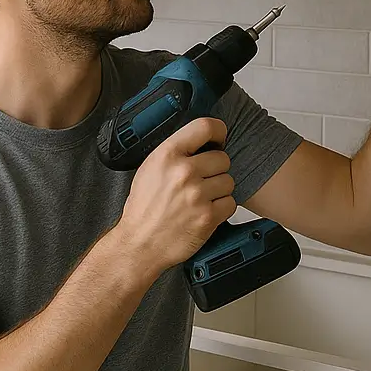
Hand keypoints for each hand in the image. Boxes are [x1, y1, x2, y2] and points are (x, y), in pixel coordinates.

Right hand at [117, 116, 235, 276]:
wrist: (140, 244)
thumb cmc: (144, 208)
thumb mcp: (150, 168)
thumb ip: (176, 151)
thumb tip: (202, 141)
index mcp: (167, 155)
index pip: (205, 127)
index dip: (218, 132)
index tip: (219, 139)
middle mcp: (183, 172)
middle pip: (223, 158)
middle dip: (216, 169)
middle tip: (203, 180)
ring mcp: (197, 195)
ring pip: (229, 181)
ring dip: (219, 190)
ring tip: (201, 198)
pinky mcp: (208, 216)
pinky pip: (230, 203)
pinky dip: (222, 208)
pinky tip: (205, 211)